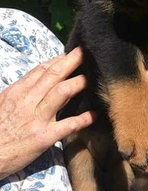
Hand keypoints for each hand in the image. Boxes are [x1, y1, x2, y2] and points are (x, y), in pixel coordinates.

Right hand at [0, 48, 95, 179]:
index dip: (57, 60)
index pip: (40, 70)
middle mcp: (27, 101)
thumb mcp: (2, 105)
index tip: (70, 54)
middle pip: (53, 75)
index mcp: (17, 92)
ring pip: (61, 93)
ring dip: (78, 83)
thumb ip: (20, 94)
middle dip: (71, 62)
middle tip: (85, 53)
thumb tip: (35, 85)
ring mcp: (37, 118)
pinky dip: (83, 119)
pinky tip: (95, 115)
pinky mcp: (44, 137)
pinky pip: (68, 125)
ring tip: (91, 78)